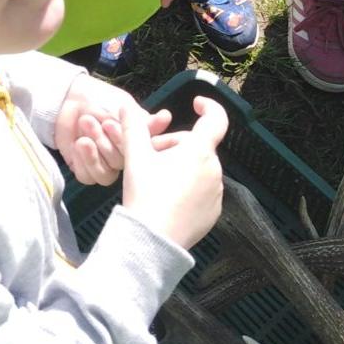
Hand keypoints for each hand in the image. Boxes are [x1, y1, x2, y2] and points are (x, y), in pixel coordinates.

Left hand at [55, 76, 171, 185]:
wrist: (68, 98)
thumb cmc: (99, 99)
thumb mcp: (123, 106)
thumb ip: (142, 120)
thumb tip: (166, 117)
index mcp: (138, 143)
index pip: (145, 155)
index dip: (134, 145)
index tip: (120, 126)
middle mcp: (124, 158)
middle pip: (123, 166)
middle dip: (110, 144)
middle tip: (102, 123)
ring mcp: (105, 166)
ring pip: (106, 176)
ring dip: (95, 155)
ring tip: (85, 135)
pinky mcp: (85, 170)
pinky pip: (88, 177)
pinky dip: (83, 161)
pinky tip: (78, 144)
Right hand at [120, 96, 227, 249]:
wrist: (151, 240)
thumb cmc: (145, 194)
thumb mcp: (135, 157)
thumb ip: (133, 127)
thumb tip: (128, 107)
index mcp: (199, 151)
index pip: (216, 119)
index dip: (209, 107)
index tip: (196, 104)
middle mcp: (214, 170)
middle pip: (196, 147)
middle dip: (174, 146)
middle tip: (150, 158)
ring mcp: (216, 193)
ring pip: (198, 169)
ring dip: (181, 167)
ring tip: (156, 181)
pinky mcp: (213, 212)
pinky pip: (202, 190)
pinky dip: (187, 188)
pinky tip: (167, 199)